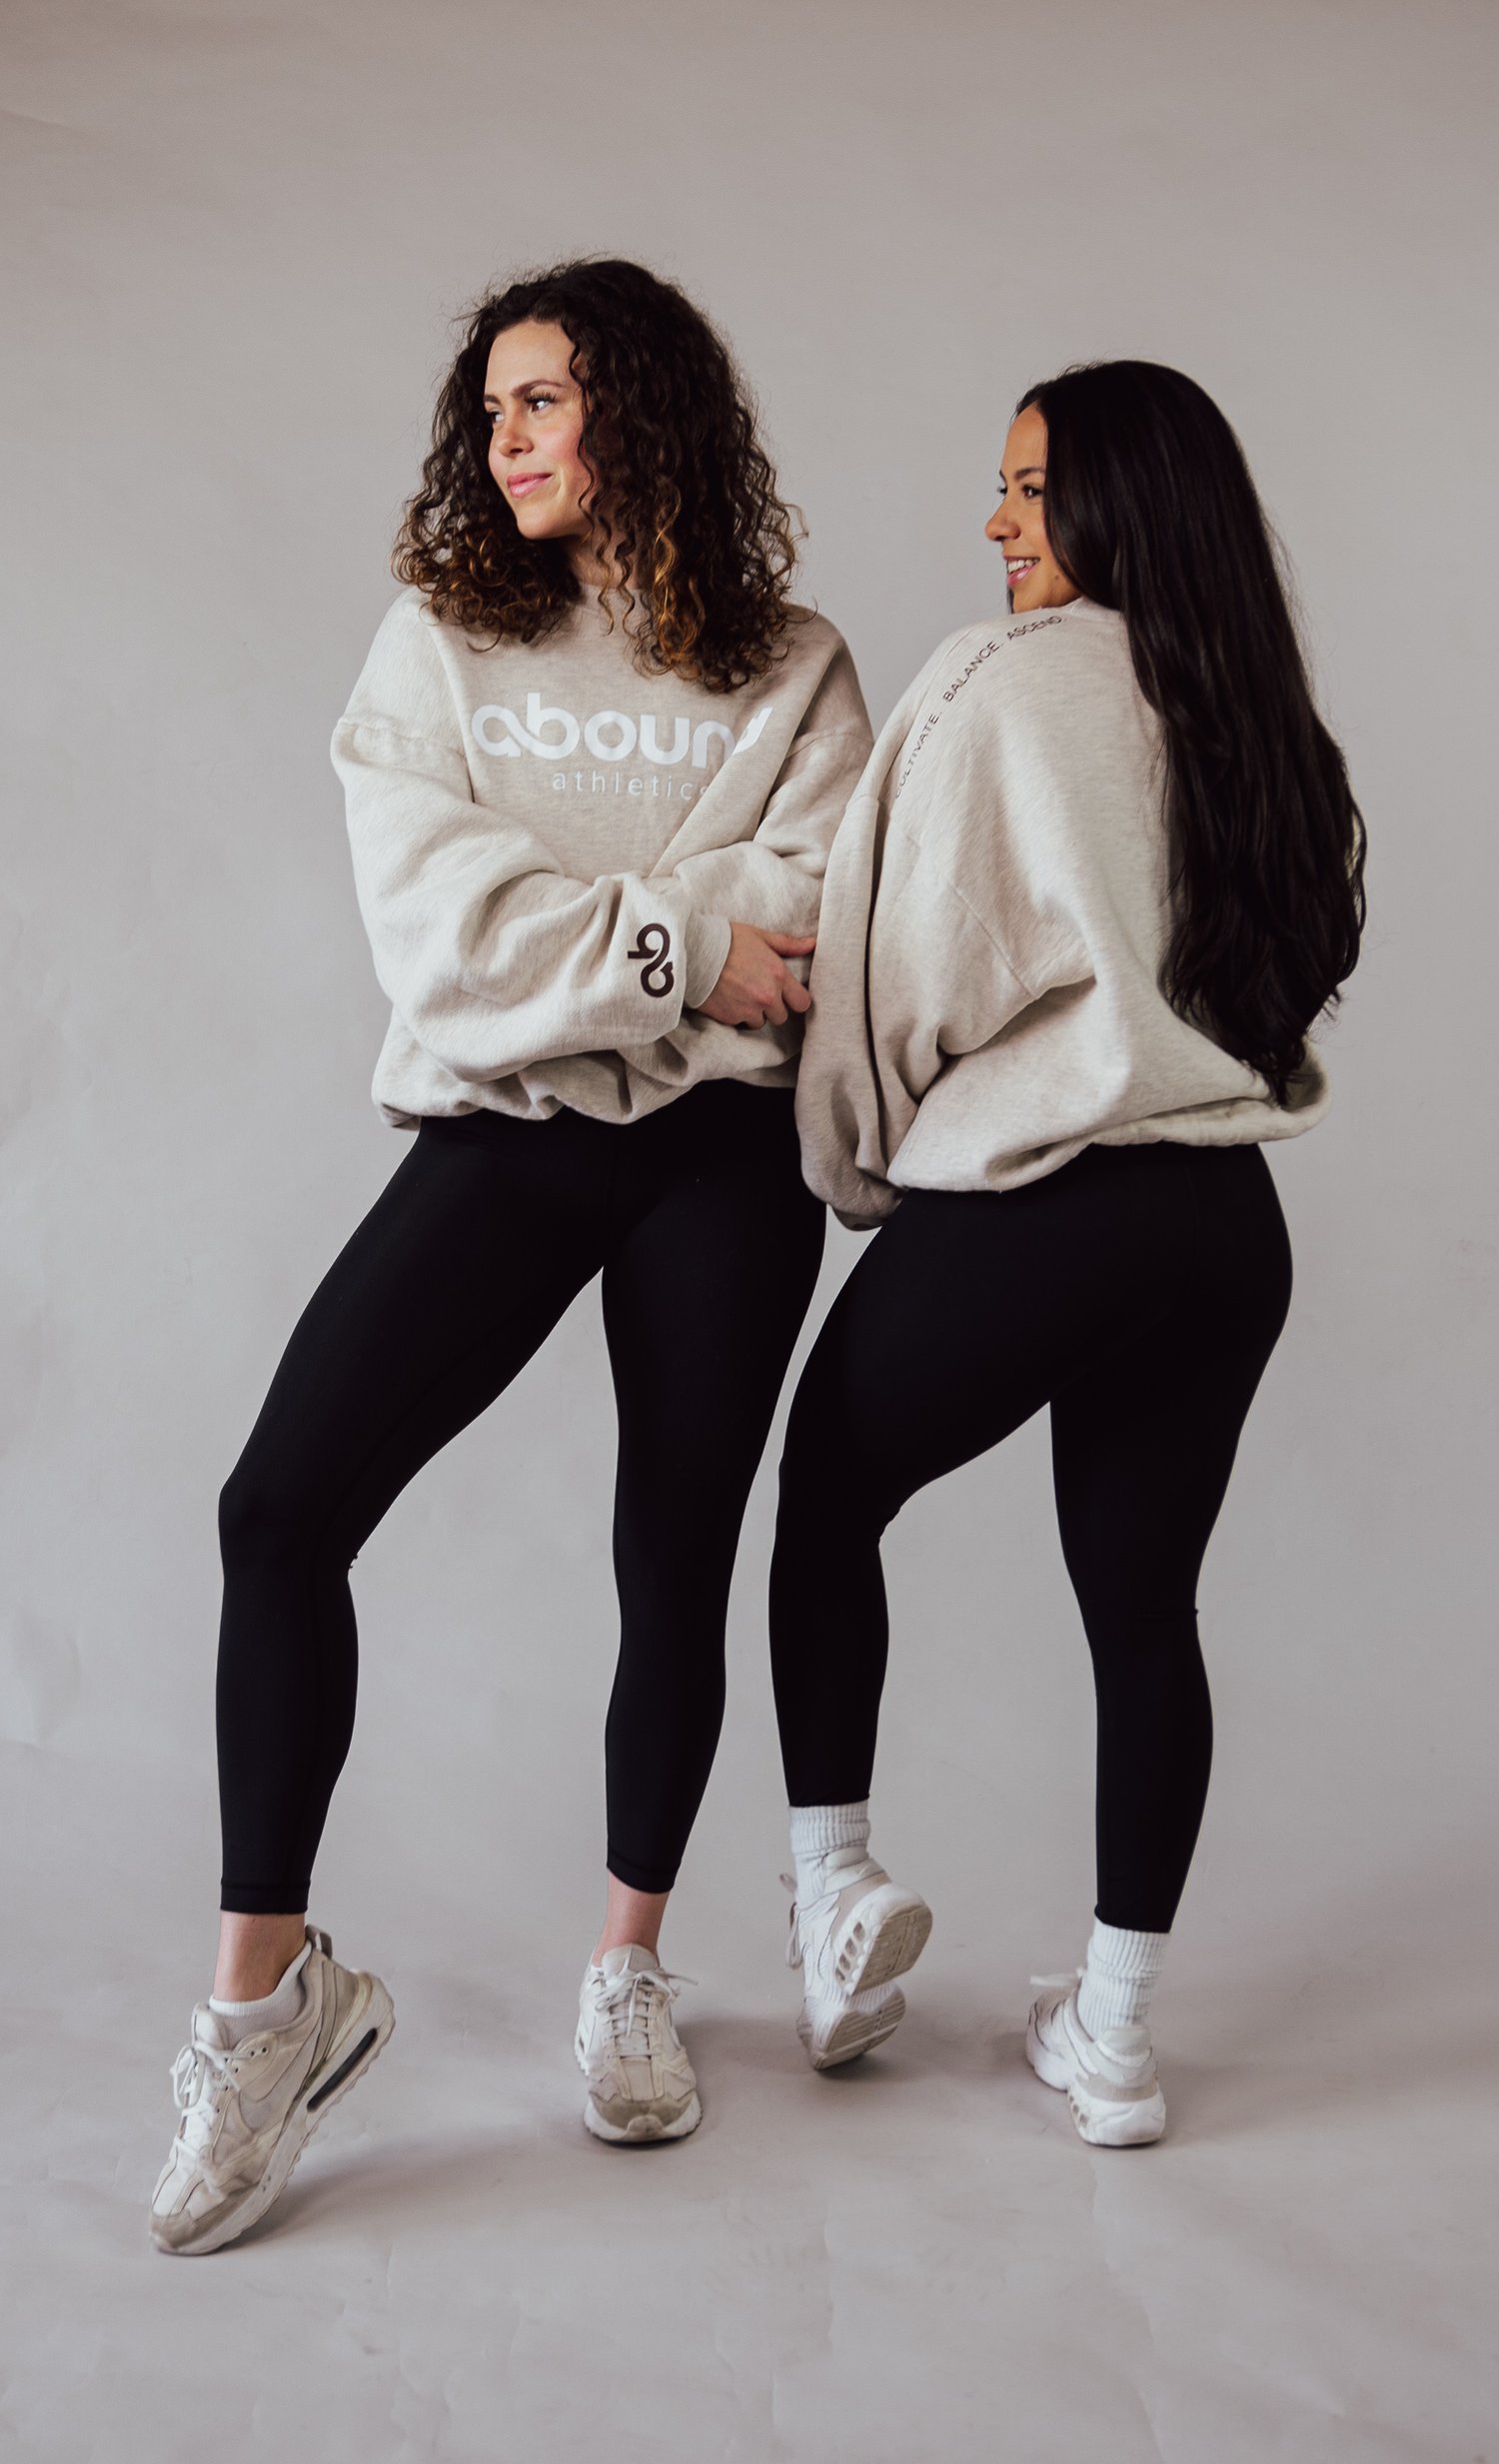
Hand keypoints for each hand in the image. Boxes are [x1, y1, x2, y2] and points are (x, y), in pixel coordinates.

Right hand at [695, 922, 815, 1029]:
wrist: (692, 952)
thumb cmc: (727, 939)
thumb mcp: (759, 936)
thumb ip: (788, 944)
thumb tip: (812, 944)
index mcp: (778, 975)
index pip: (802, 1003)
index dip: (795, 1000)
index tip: (786, 995)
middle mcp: (767, 996)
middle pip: (782, 1017)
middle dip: (772, 1008)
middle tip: (757, 991)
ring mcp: (748, 1009)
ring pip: (761, 1022)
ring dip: (754, 1013)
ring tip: (740, 994)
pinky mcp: (730, 1018)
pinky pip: (740, 1023)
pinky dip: (736, 1015)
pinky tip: (727, 998)